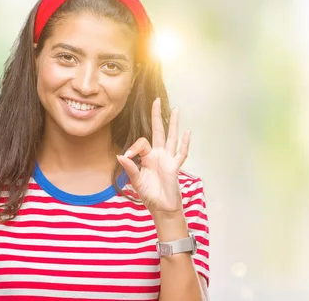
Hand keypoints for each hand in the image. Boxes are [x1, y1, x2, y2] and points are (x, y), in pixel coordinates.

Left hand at [116, 98, 190, 214]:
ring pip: (172, 137)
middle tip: (156, 100)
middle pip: (158, 131)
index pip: (142, 143)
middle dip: (157, 116)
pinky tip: (187, 132)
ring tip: (176, 109)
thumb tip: (121, 155)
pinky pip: (181, 153)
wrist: (161, 208)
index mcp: (147, 157)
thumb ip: (130, 168)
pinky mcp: (175, 167)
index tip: (127, 156)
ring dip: (174, 124)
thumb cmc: (149, 195)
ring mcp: (168, 159)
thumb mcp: (136, 181)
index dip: (134, 147)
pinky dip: (185, 143)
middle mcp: (159, 155)